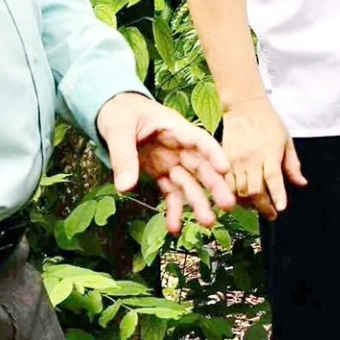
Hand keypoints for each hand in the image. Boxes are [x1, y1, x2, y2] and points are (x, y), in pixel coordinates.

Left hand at [95, 92, 236, 233]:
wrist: (112, 112)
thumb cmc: (120, 113)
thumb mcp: (118, 130)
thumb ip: (123, 157)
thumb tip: (125, 188)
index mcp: (174, 128)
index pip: (199, 140)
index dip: (214, 154)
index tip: (225, 169)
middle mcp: (177, 147)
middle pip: (200, 166)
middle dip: (214, 186)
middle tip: (227, 205)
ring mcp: (170, 161)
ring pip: (189, 183)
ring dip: (198, 203)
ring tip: (207, 223)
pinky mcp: (160, 173)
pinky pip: (170, 193)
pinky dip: (173, 210)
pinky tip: (173, 227)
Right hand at [220, 95, 307, 219]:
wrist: (244, 107)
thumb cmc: (268, 122)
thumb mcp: (286, 140)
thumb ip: (293, 165)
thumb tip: (301, 183)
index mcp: (269, 152)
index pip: (273, 178)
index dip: (277, 195)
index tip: (280, 208)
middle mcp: (251, 158)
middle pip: (254, 190)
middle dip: (263, 206)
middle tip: (271, 214)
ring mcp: (235, 160)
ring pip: (239, 191)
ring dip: (249, 204)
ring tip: (258, 206)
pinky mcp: (224, 161)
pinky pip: (227, 184)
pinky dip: (234, 195)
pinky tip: (242, 198)